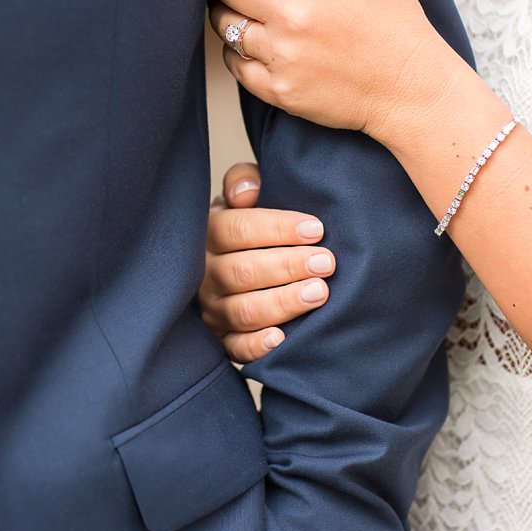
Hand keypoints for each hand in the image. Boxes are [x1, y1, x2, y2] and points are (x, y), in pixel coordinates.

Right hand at [200, 163, 335, 362]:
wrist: (230, 264)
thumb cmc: (246, 230)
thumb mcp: (241, 199)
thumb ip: (244, 182)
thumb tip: (248, 190)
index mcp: (208, 233)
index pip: (236, 230)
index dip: (276, 229)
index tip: (316, 229)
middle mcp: (204, 274)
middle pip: (241, 272)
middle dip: (287, 266)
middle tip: (327, 262)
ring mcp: (212, 309)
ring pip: (243, 310)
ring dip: (282, 302)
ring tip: (319, 293)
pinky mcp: (222, 340)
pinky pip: (236, 348)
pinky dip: (258, 345)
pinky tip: (283, 338)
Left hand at [206, 0, 465, 139]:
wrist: (411, 88)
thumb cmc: (395, 20)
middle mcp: (290, 15)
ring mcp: (280, 55)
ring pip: (223, 24)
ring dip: (221, 10)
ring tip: (233, 4)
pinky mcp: (276, 89)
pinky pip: (233, 62)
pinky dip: (234, 49)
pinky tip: (249, 42)